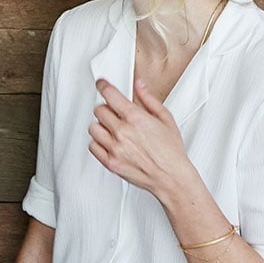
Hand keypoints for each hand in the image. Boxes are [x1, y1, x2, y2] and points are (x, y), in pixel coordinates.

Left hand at [89, 78, 192, 197]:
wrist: (171, 178)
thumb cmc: (171, 152)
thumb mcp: (166, 119)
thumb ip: (149, 99)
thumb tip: (139, 85)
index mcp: (135, 118)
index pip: (110, 95)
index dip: (103, 86)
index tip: (101, 84)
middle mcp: (122, 132)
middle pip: (99, 110)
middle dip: (107, 109)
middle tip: (115, 113)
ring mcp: (114, 148)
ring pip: (93, 127)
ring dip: (101, 126)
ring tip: (113, 129)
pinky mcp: (110, 162)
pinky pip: (93, 146)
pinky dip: (98, 142)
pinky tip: (110, 142)